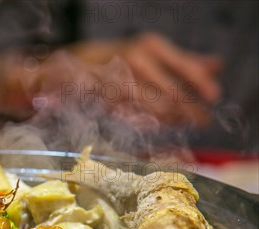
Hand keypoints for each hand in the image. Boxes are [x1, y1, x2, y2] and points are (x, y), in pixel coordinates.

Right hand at [67, 32, 222, 125]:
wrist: (70, 64)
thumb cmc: (116, 61)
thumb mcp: (150, 55)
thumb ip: (183, 61)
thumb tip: (217, 65)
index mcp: (150, 46)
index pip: (184, 64)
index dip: (201, 82)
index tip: (215, 97)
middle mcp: (135, 58)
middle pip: (170, 90)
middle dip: (187, 108)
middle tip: (201, 120)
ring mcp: (117, 75)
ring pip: (150, 104)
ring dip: (166, 117)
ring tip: (177, 122)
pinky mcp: (99, 93)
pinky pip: (126, 111)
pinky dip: (140, 119)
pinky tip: (151, 123)